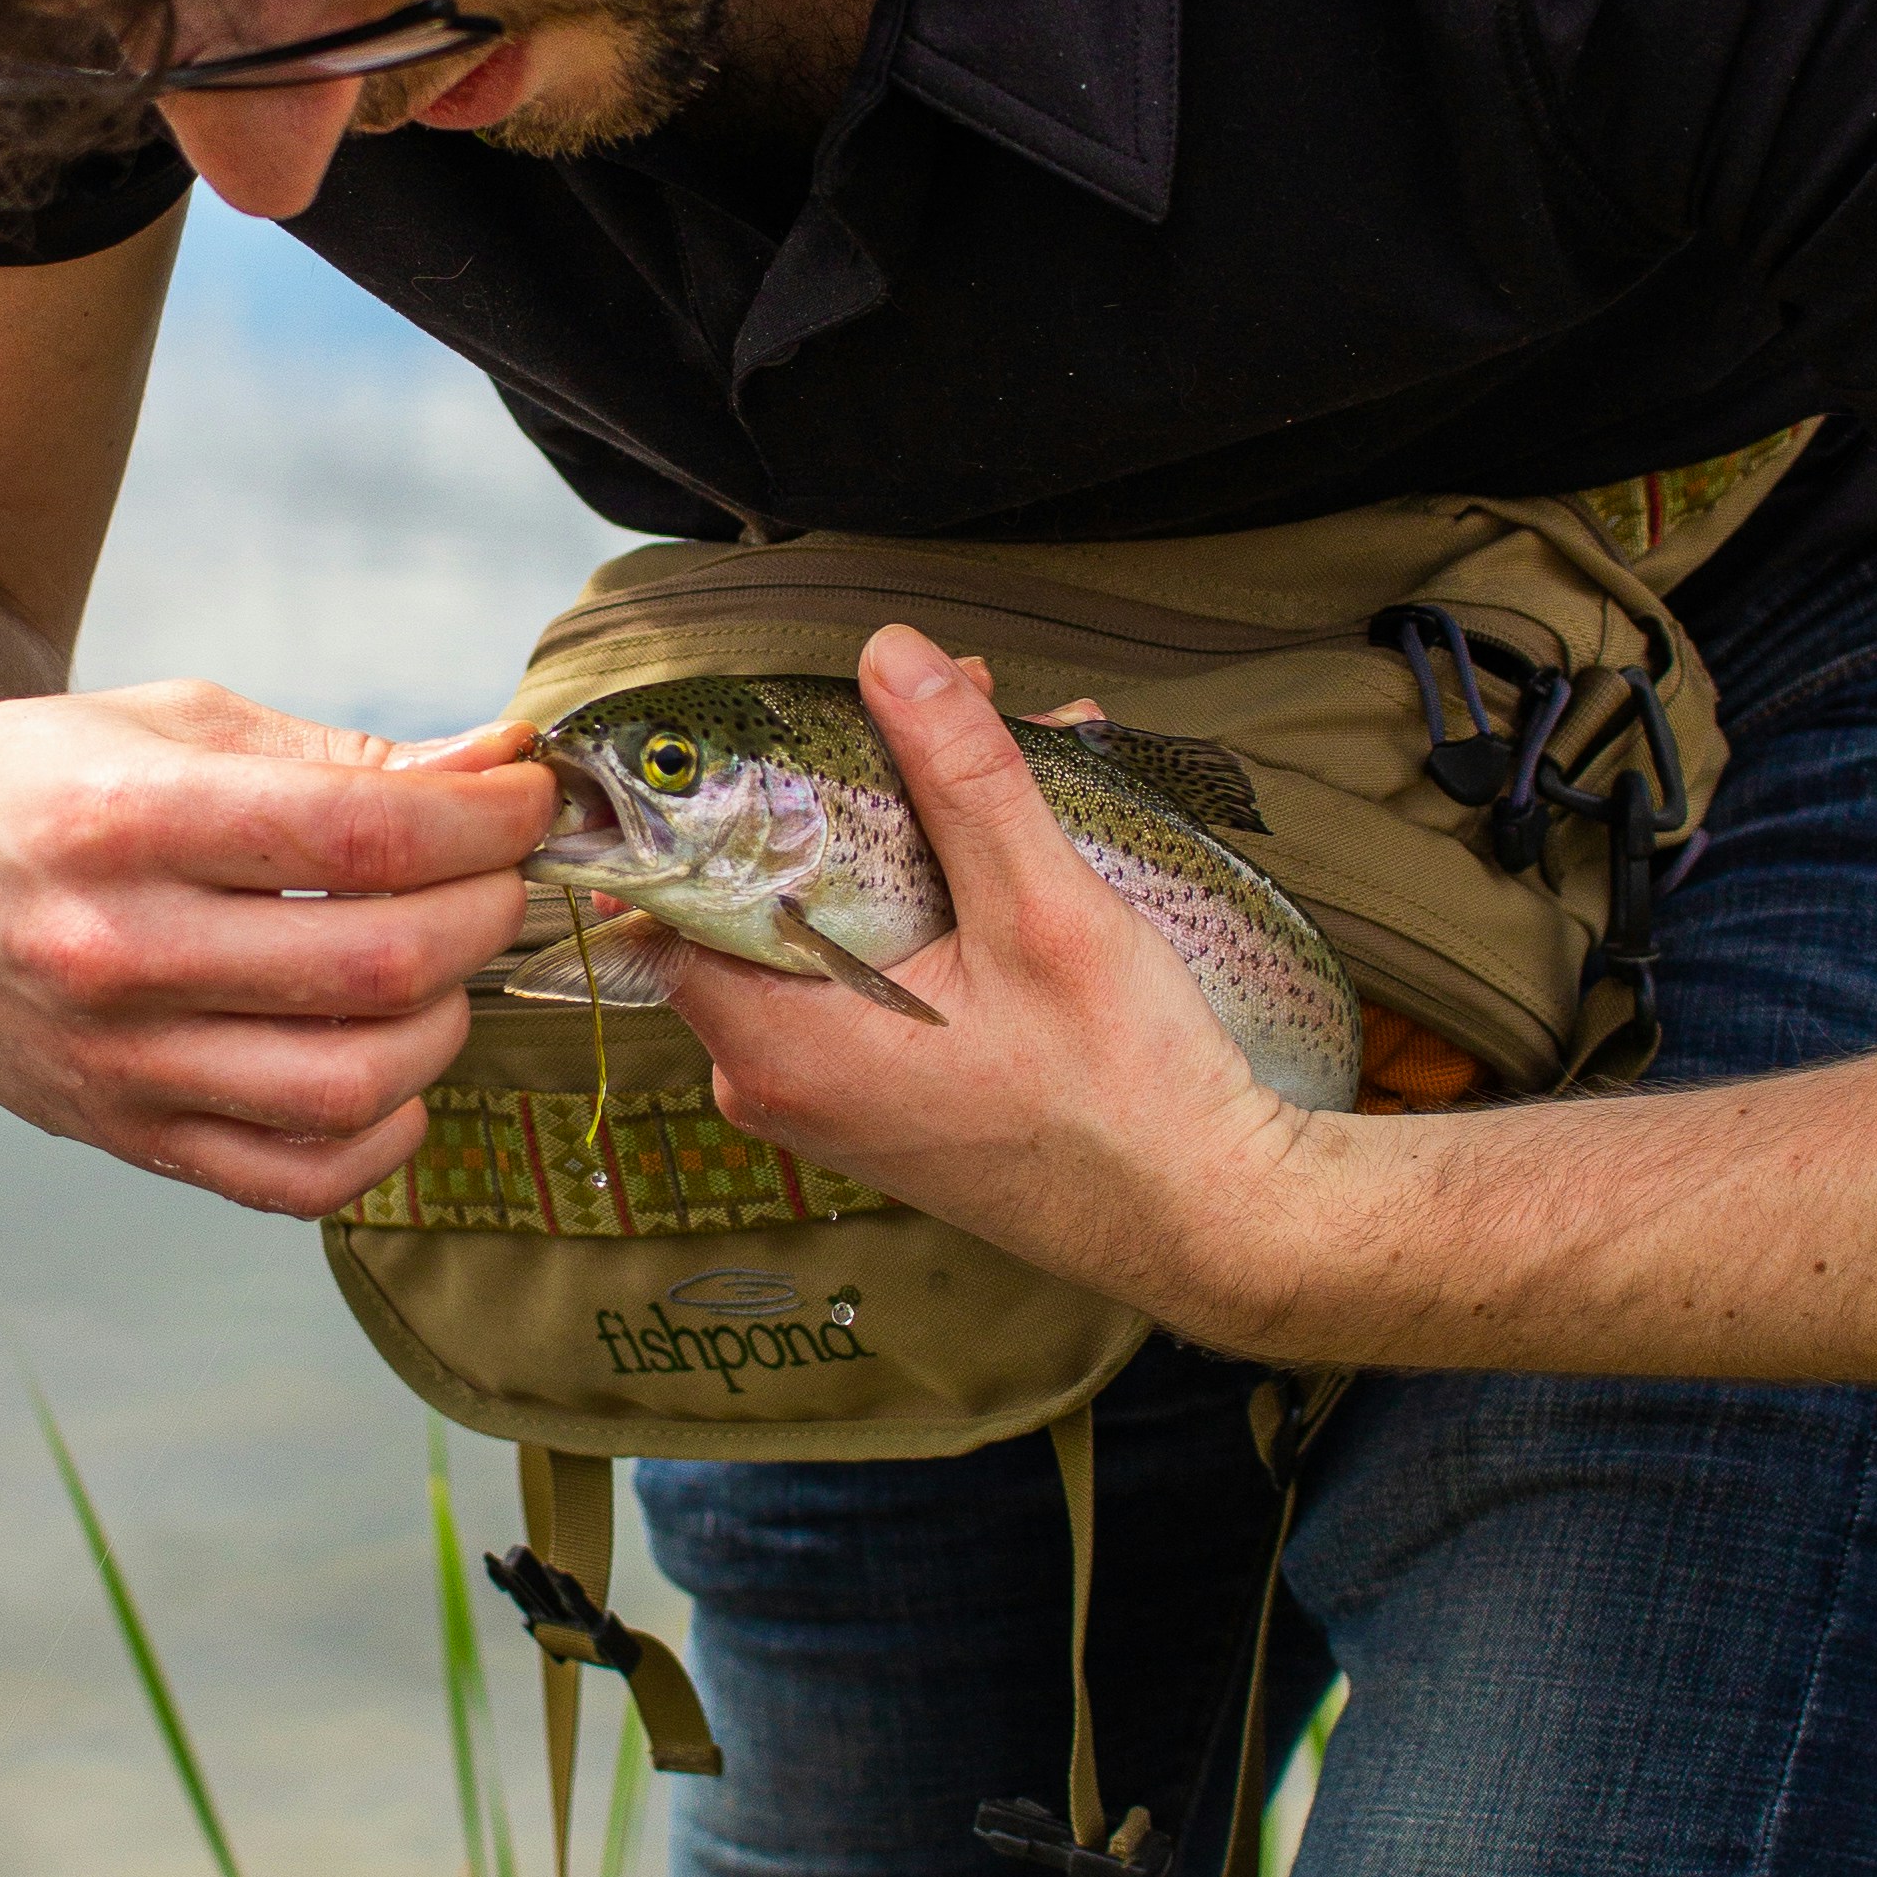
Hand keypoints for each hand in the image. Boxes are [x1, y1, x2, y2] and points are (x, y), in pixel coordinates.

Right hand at [0, 678, 554, 1215]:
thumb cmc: (38, 786)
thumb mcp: (174, 725)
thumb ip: (341, 756)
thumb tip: (497, 768)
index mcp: (124, 821)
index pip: (362, 836)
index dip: (484, 820)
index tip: (527, 799)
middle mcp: (115, 953)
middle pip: (376, 963)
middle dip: (484, 911)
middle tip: (497, 875)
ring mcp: (116, 1063)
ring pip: (352, 1084)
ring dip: (445, 1022)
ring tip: (439, 964)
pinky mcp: (122, 1136)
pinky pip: (294, 1181)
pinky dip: (381, 1139)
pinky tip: (392, 1072)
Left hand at [677, 627, 1323, 1339]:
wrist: (1205, 1216)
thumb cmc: (1125, 1095)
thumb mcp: (1044, 912)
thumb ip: (962, 779)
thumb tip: (893, 659)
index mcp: (780, 1046)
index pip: (671, 896)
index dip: (726, 793)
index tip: (805, 721)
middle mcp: (780, 1081)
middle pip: (761, 894)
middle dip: (853, 788)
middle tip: (954, 711)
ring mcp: (830, 1094)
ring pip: (827, 925)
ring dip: (910, 836)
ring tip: (1011, 760)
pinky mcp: (882, 1095)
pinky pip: (871, 971)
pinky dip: (929, 901)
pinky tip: (1018, 843)